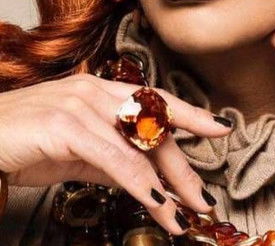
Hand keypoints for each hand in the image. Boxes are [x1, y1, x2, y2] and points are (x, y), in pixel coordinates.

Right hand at [0, 74, 231, 234]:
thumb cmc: (22, 142)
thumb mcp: (73, 151)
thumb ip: (109, 157)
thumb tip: (143, 176)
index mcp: (99, 91)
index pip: (155, 100)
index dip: (190, 115)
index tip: (220, 130)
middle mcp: (96, 91)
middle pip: (154, 127)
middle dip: (182, 166)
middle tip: (203, 198)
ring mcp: (81, 104)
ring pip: (138, 145)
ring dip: (165, 184)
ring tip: (182, 215)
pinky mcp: (67, 125)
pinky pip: (114, 157)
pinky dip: (138, 181)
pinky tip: (154, 200)